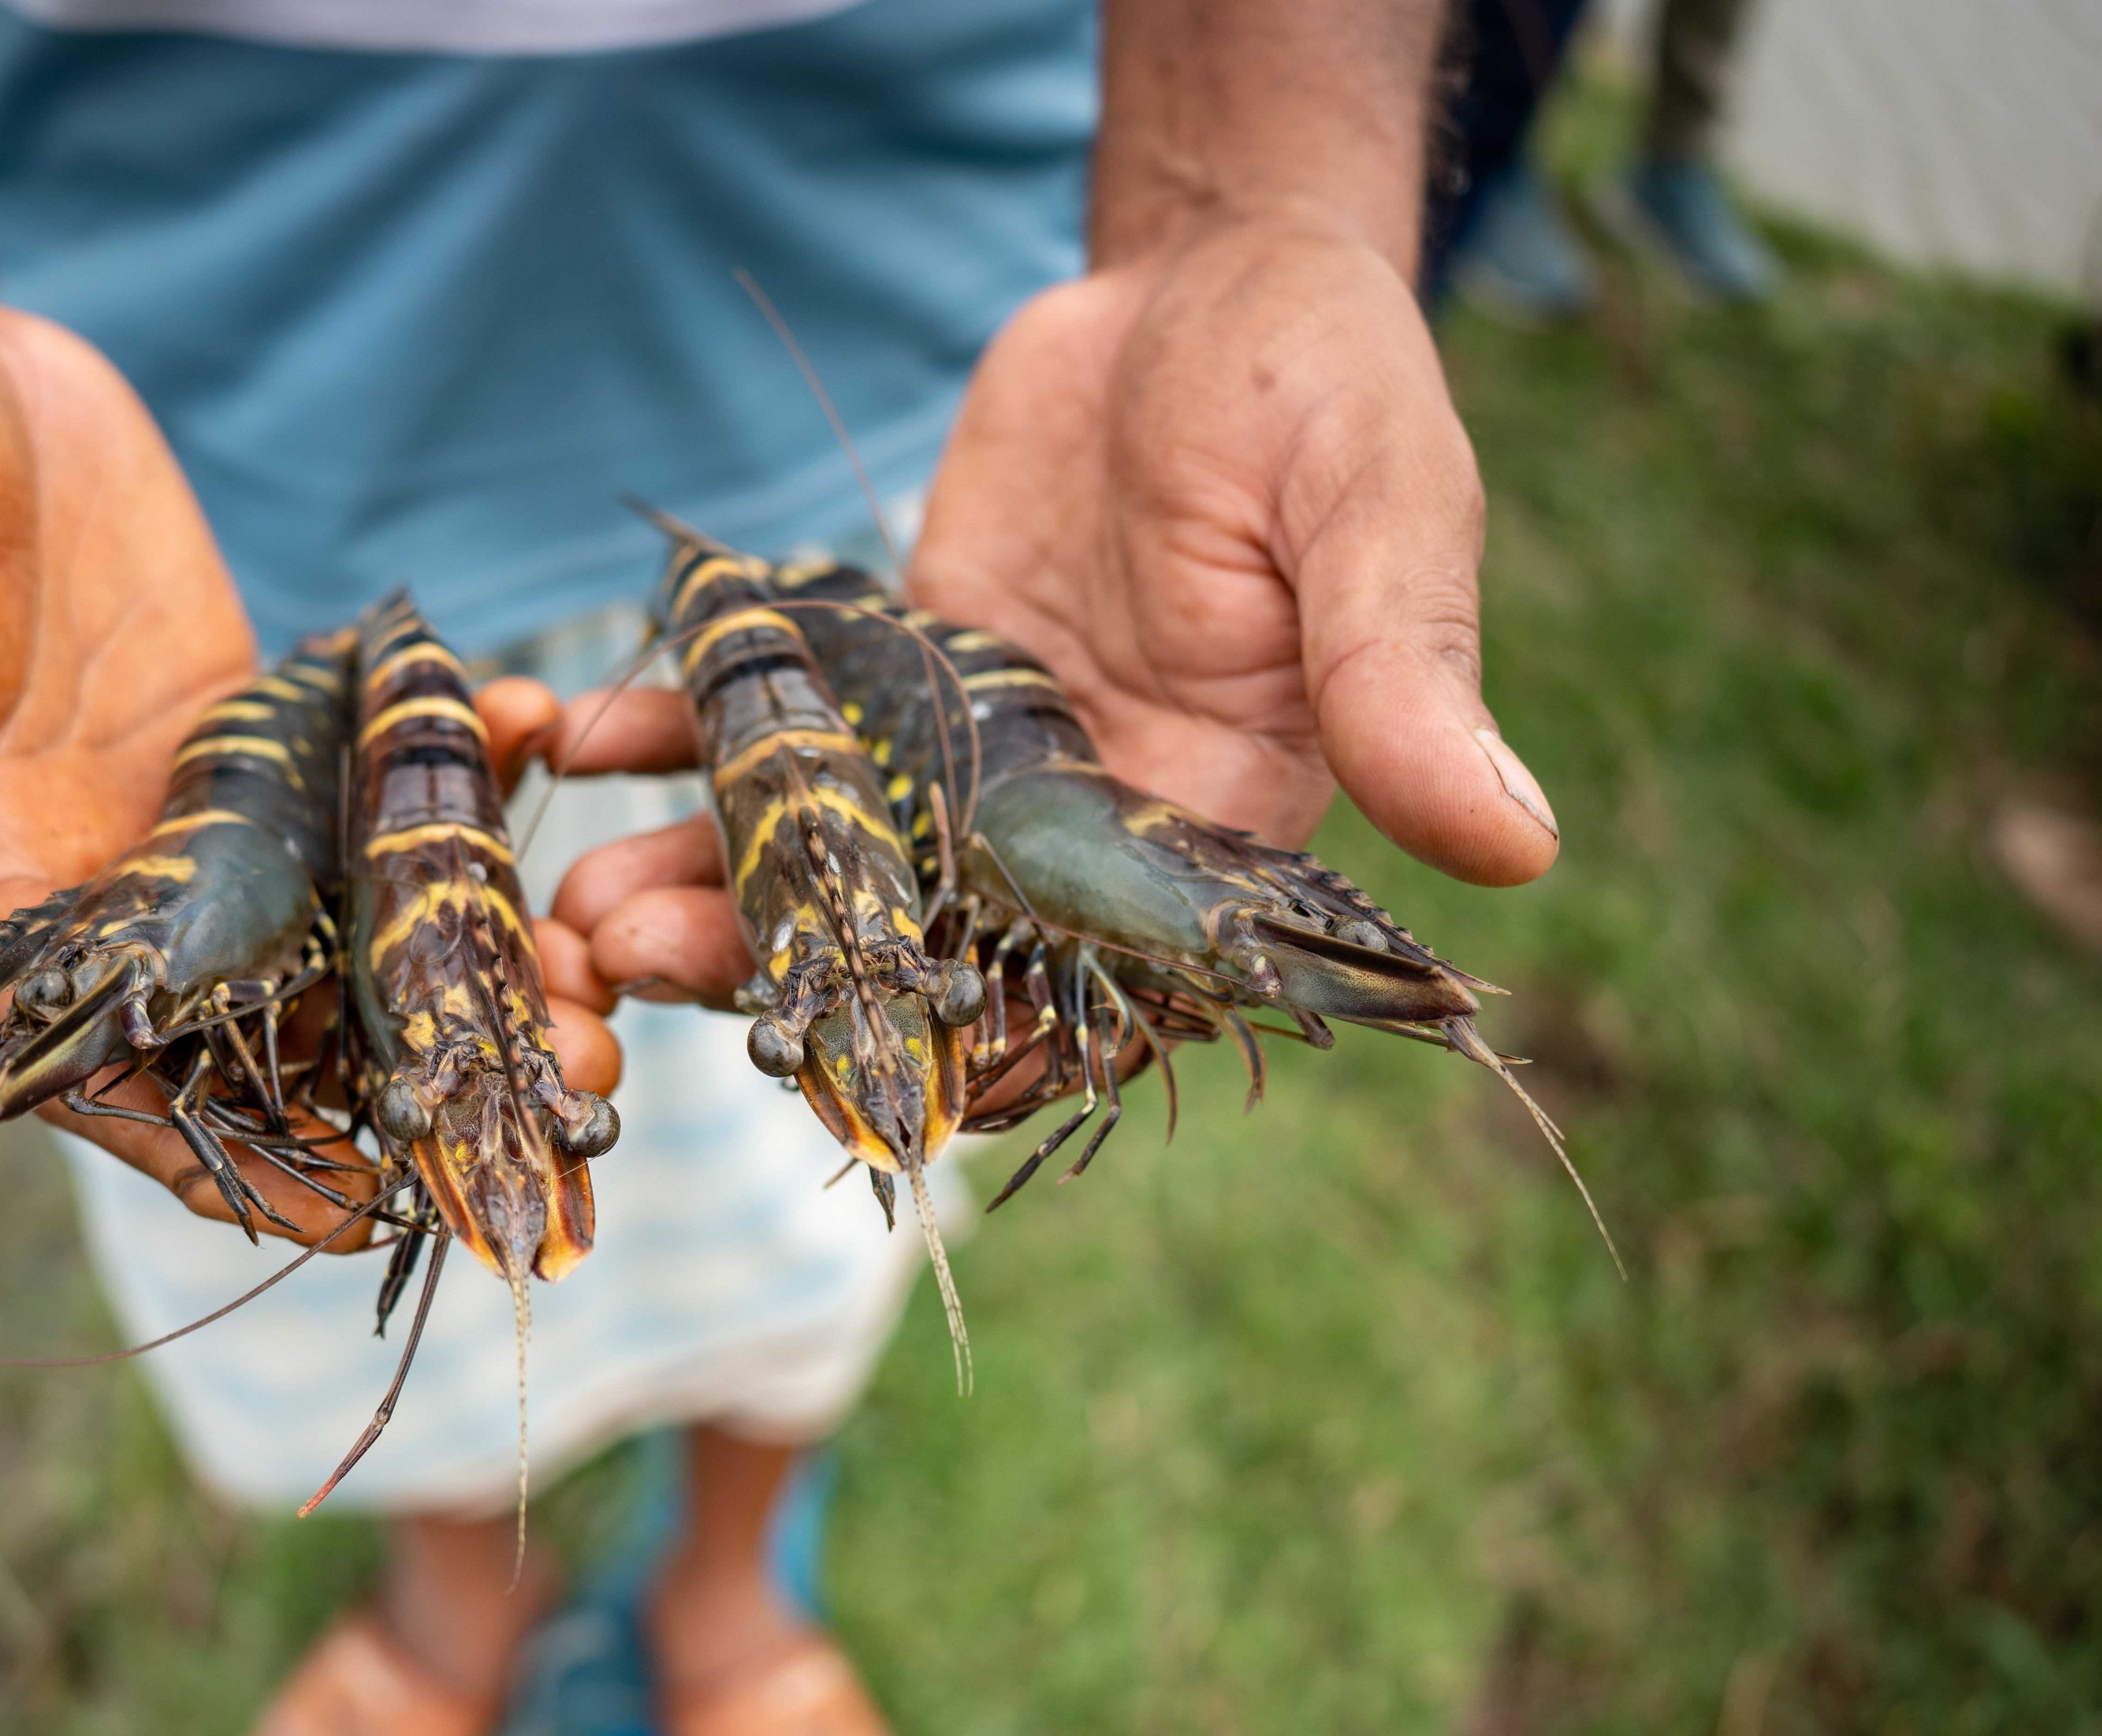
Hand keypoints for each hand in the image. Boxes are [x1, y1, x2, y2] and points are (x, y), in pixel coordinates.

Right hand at [0, 288, 613, 1237]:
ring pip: (329, 936)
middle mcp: (83, 871)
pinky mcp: (248, 729)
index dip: (203, 1147)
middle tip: (551, 1108)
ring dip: (458, 969)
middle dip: (393, 1082)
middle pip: (244, 1031)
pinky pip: (360, 787)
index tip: (342, 1214)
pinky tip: (541, 731)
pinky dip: (452, 775)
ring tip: (602, 990)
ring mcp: (180, 808)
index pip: (80, 1058)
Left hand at [543, 208, 1559, 1004]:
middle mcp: (1082, 818)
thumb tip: (1519, 844)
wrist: (1210, 278)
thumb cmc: (1329, 387)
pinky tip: (595, 742)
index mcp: (1214, 825)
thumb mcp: (1380, 517)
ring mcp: (973, 753)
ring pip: (831, 861)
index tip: (874, 1090)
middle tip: (634, 970)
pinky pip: (785, 735)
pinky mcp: (895, 674)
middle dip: (788, 975)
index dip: (996, 1054)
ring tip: (583, 910)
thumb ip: (1404, 677)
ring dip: (706, 888)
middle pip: (929, 945)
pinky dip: (689, 743)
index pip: (1106, 994)